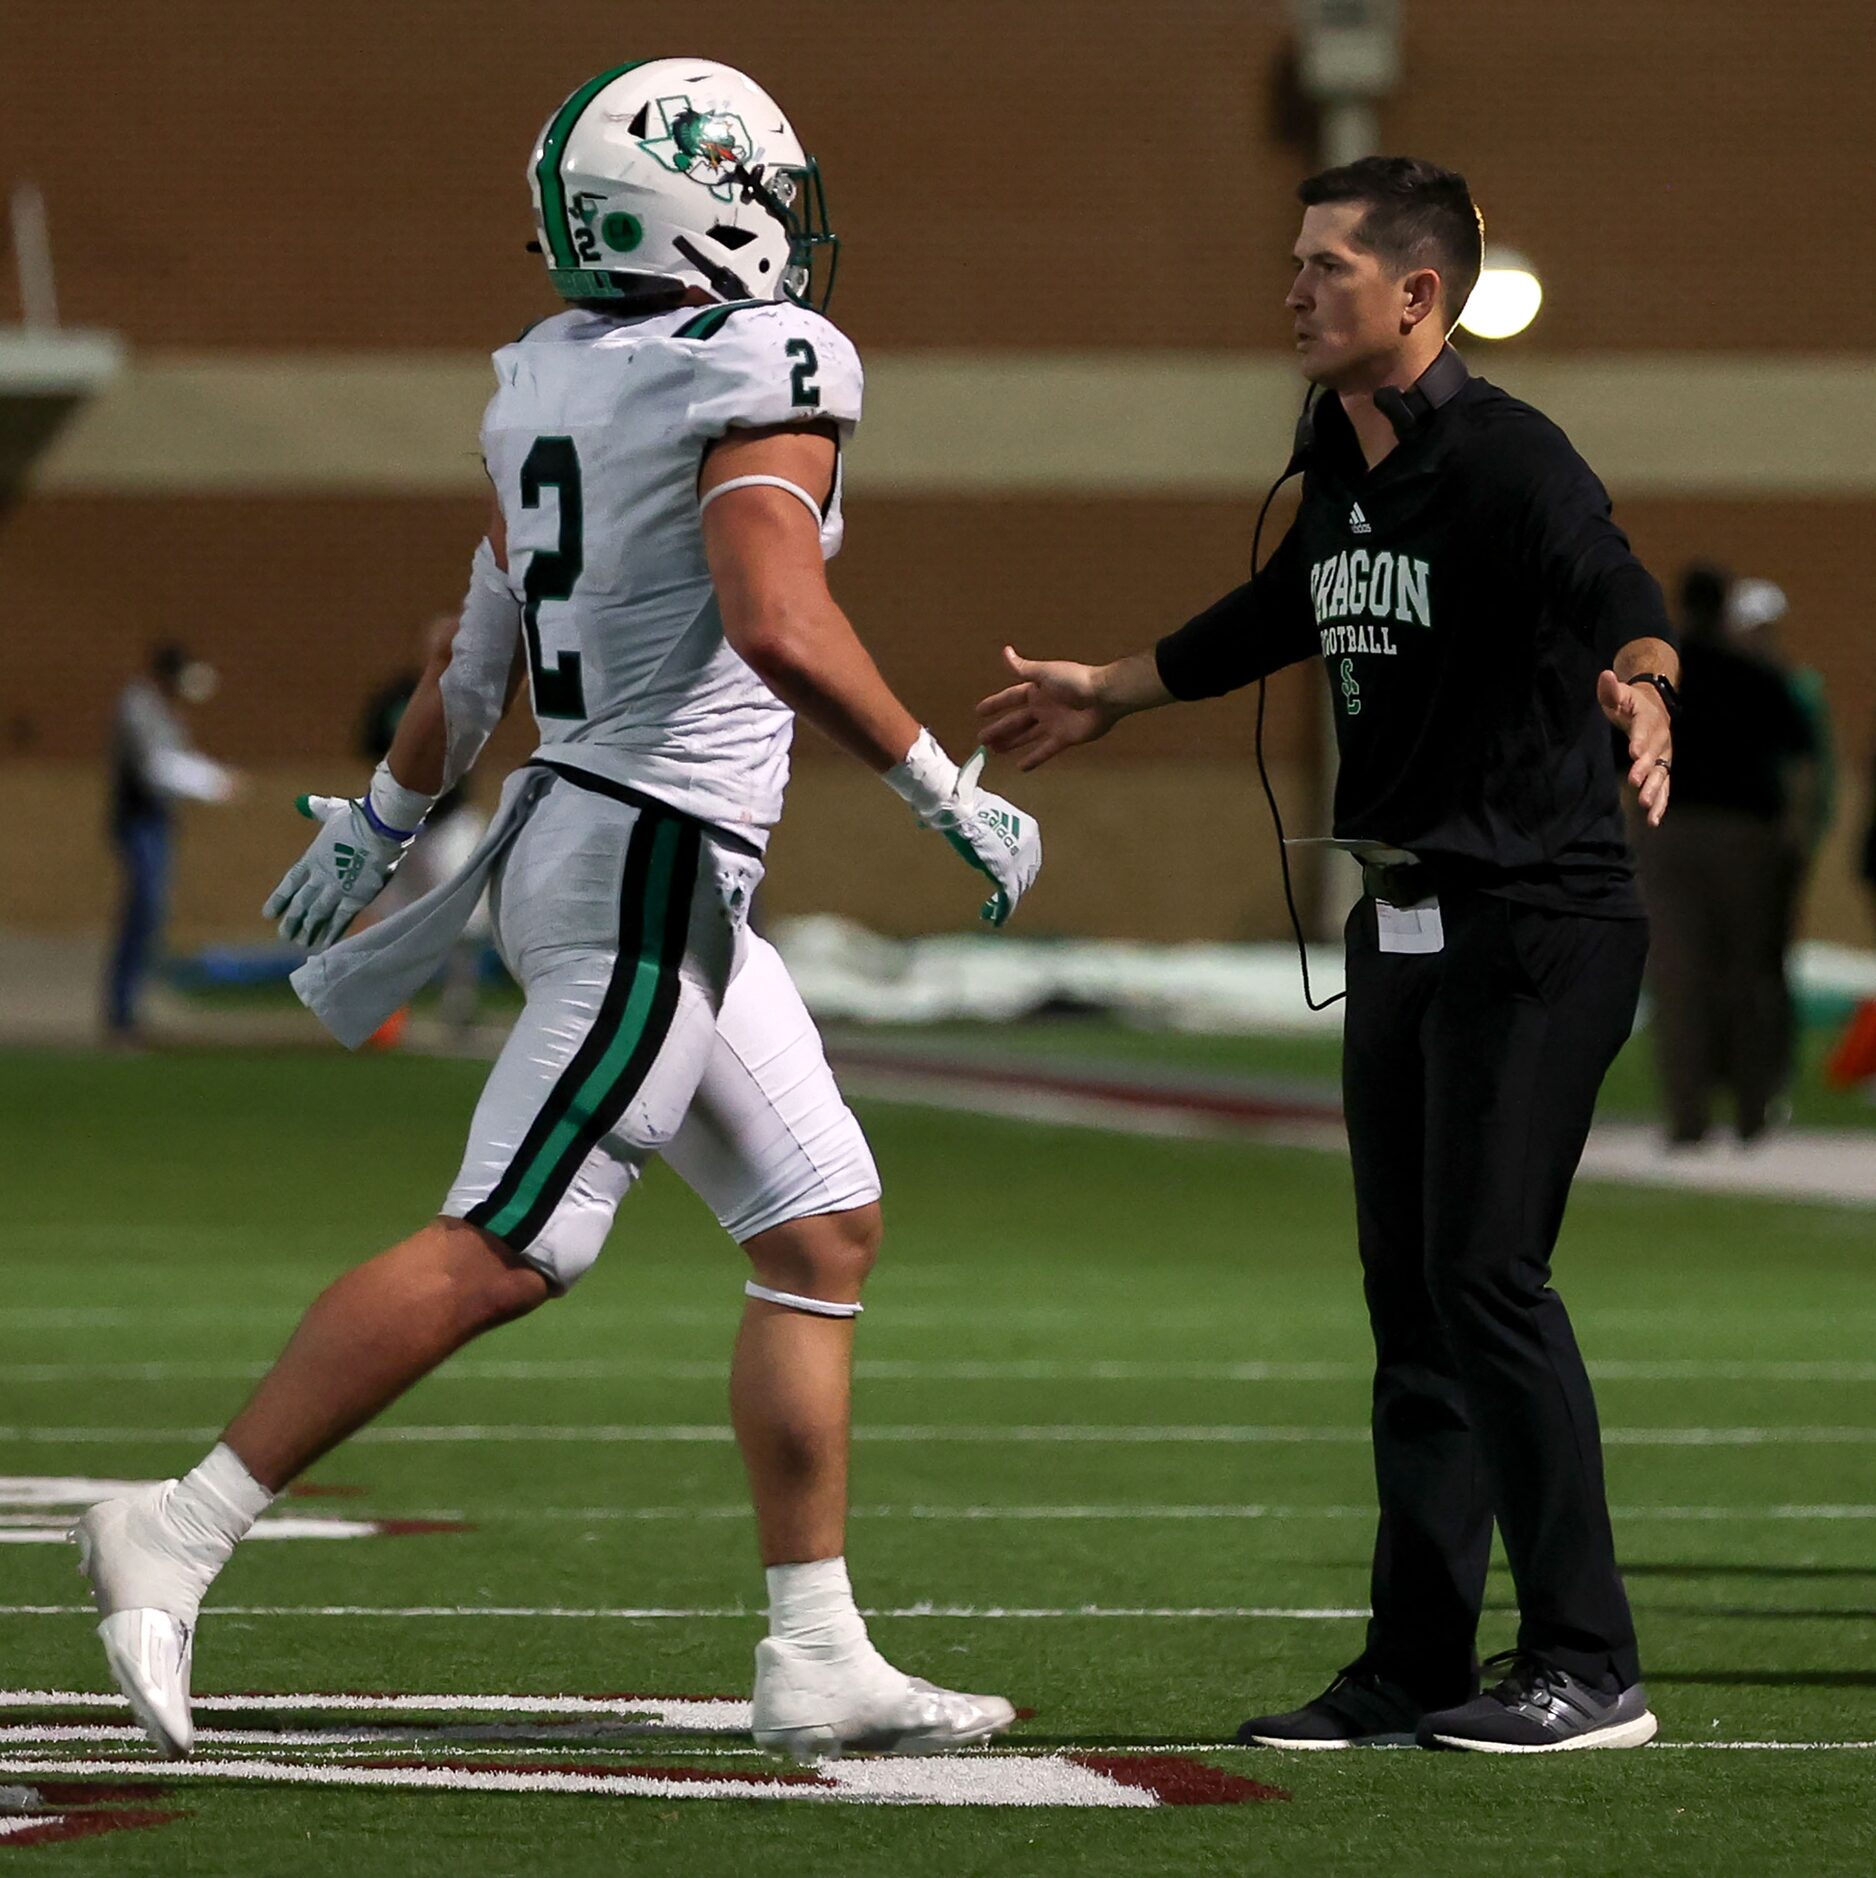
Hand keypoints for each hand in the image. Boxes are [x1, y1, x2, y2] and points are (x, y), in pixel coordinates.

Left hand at [262, 793, 410, 950]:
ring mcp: (337, 889)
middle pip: (301, 904)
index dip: (279, 900)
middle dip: (292, 921)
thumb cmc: (357, 817)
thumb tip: (305, 802)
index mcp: (312, 858)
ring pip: (317, 915)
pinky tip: (324, 943)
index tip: (268, 914)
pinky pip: (341, 919)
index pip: (290, 883)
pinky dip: (332, 932)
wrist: (378, 829)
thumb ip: (317, 810)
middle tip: (284, 936)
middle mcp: (320, 877)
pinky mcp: (356, 898)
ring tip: (301, 943)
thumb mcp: (332, 811)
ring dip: (308, 930)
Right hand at [931, 750, 1042, 926]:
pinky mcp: (1007, 876)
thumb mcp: (976, 813)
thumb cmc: (963, 805)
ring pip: (1016, 889)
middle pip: (1025, 874)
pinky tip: (994, 920)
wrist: (960, 810)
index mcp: (1029, 829)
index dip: (1016, 871)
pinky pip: (1008, 899)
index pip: (1028, 856)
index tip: (1002, 880)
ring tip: (989, 913)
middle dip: (1011, 889)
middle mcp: (1030, 846)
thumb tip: (929, 821)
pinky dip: (1002, 912)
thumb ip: (972, 822)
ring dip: (1003, 904)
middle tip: (997, 901)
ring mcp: (1020, 862)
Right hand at [976, 646, 1117, 770]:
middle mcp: (1042, 707)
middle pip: (1015, 721)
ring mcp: (1052, 724)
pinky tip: (1021, 767)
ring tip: (995, 751)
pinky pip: (1045, 750)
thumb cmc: (1075, 680)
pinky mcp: (1064, 738)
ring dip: (1011, 743)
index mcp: (1036, 690)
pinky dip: (1034, 759)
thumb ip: (1023, 668)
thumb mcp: (1045, 673)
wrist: (1103, 697)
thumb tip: (1005, 651)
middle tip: (981, 740)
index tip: (979, 711)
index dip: (995, 704)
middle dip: (999, 729)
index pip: (1010, 698)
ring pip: (1026, 736)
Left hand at [1599, 670, 1672, 826]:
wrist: (1653, 708)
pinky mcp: (1662, 771)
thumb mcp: (1619, 695)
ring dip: (1654, 791)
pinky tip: (1653, 821)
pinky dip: (1660, 803)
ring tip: (1645, 806)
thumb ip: (1611, 690)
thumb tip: (1605, 675)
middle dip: (1645, 769)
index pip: (1644, 730)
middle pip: (1654, 756)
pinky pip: (1664, 788)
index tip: (1634, 751)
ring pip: (1662, 775)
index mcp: (1648, 720)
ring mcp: (1664, 757)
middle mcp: (1660, 740)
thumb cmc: (1630, 704)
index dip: (1640, 740)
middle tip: (1635, 781)